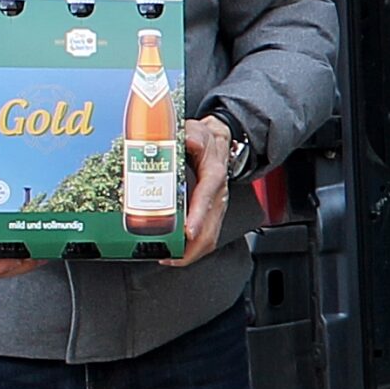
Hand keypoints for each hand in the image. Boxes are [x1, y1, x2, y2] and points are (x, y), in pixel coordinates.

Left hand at [161, 116, 232, 267]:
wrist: (219, 141)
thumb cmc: (205, 139)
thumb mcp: (198, 130)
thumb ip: (193, 134)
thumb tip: (190, 140)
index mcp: (214, 173)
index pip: (208, 196)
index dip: (199, 215)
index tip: (188, 230)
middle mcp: (218, 194)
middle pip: (211, 227)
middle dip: (193, 247)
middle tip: (171, 255)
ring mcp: (216, 206)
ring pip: (210, 236)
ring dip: (192, 252)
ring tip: (170, 258)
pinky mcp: (211, 213)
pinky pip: (207, 236)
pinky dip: (193, 249)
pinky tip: (177, 253)